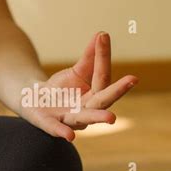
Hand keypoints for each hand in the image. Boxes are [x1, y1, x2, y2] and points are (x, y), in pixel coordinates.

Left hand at [20, 31, 138, 140]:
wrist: (37, 102)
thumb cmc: (63, 88)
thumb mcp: (77, 71)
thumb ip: (90, 57)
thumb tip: (102, 34)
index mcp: (97, 95)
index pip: (102, 75)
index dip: (102, 56)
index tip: (103, 36)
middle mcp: (88, 109)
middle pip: (103, 99)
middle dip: (117, 91)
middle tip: (133, 79)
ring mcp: (70, 119)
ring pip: (85, 118)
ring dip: (97, 118)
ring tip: (111, 118)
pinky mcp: (50, 124)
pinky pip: (56, 129)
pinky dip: (62, 132)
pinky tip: (70, 136)